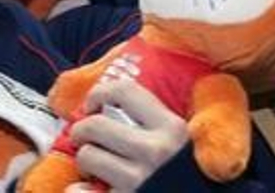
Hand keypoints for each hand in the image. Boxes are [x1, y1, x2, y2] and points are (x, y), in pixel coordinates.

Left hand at [69, 79, 189, 191]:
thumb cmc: (196, 179)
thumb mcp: (186, 144)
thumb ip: (158, 125)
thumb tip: (114, 108)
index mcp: (171, 129)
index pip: (124, 91)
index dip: (99, 93)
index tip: (93, 104)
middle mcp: (154, 152)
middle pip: (95, 125)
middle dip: (82, 131)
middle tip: (85, 138)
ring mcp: (138, 181)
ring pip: (88, 157)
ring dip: (86, 161)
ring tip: (95, 167)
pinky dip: (79, 191)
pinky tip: (88, 190)